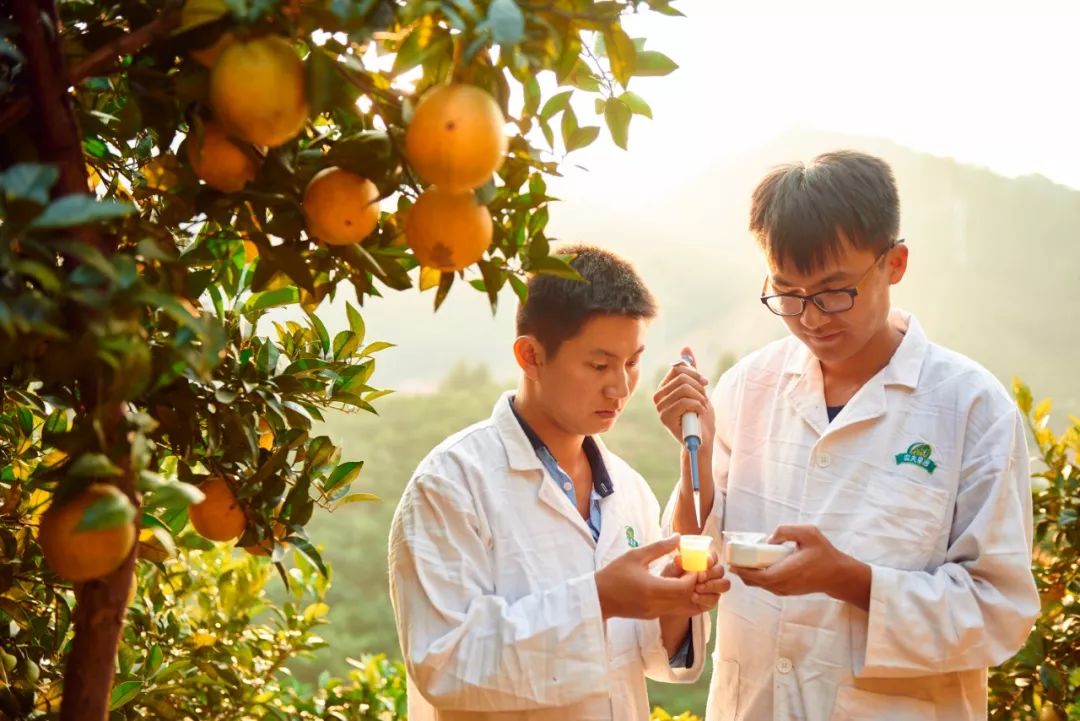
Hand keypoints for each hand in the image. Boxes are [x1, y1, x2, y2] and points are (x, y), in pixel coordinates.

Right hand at [596, 536, 706, 619]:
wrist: (598, 597)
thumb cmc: (614, 574)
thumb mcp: (636, 556)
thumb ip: (659, 547)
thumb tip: (678, 537)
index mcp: (653, 589)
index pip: (684, 587)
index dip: (693, 576)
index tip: (691, 564)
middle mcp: (656, 604)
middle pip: (686, 597)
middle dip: (692, 583)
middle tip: (689, 569)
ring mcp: (655, 612)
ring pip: (681, 604)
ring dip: (685, 591)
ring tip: (680, 575)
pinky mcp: (652, 616)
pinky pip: (672, 608)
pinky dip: (677, 597)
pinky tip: (670, 584)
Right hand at [652, 346, 713, 448]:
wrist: (702, 439)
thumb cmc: (700, 415)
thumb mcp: (698, 389)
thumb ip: (691, 370)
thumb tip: (685, 348)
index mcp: (664, 387)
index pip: (678, 368)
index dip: (695, 373)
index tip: (705, 383)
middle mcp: (658, 396)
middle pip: (682, 377)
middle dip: (699, 387)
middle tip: (705, 399)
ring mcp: (660, 407)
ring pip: (685, 389)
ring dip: (700, 398)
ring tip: (702, 407)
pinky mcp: (664, 417)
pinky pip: (685, 402)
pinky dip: (698, 406)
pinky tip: (699, 414)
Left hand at [660, 550, 729, 611]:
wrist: (667, 602)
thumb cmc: (670, 581)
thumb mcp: (670, 572)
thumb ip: (675, 565)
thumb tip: (678, 558)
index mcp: (702, 563)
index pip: (713, 557)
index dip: (712, 559)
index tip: (706, 562)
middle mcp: (710, 574)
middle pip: (721, 570)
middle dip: (711, 573)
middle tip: (699, 577)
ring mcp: (713, 588)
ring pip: (724, 584)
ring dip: (712, 585)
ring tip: (697, 588)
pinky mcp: (711, 601)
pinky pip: (715, 599)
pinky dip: (705, 598)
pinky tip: (694, 597)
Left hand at [729, 525, 870, 609]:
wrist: (837, 575)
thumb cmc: (824, 553)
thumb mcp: (809, 533)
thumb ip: (787, 531)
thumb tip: (769, 539)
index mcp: (789, 571)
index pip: (761, 577)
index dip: (744, 572)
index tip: (732, 564)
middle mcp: (785, 584)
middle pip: (756, 582)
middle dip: (742, 572)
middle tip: (733, 559)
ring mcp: (786, 590)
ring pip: (760, 586)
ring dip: (748, 575)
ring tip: (741, 561)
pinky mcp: (787, 592)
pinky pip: (767, 586)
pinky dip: (758, 578)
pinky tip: (755, 566)